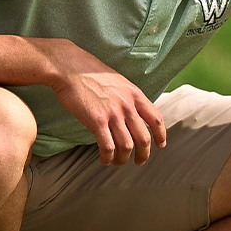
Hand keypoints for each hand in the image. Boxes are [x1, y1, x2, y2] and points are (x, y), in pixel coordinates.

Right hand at [39, 39, 166, 165]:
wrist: (70, 67)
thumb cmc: (90, 73)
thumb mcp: (118, 81)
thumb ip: (128, 97)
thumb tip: (133, 112)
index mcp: (135, 94)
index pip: (156, 119)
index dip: (161, 135)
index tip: (160, 145)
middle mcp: (128, 105)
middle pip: (144, 139)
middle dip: (143, 155)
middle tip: (138, 161)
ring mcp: (113, 114)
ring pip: (127, 147)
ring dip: (123, 159)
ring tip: (117, 162)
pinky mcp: (97, 121)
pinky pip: (108, 147)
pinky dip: (108, 158)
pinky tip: (104, 160)